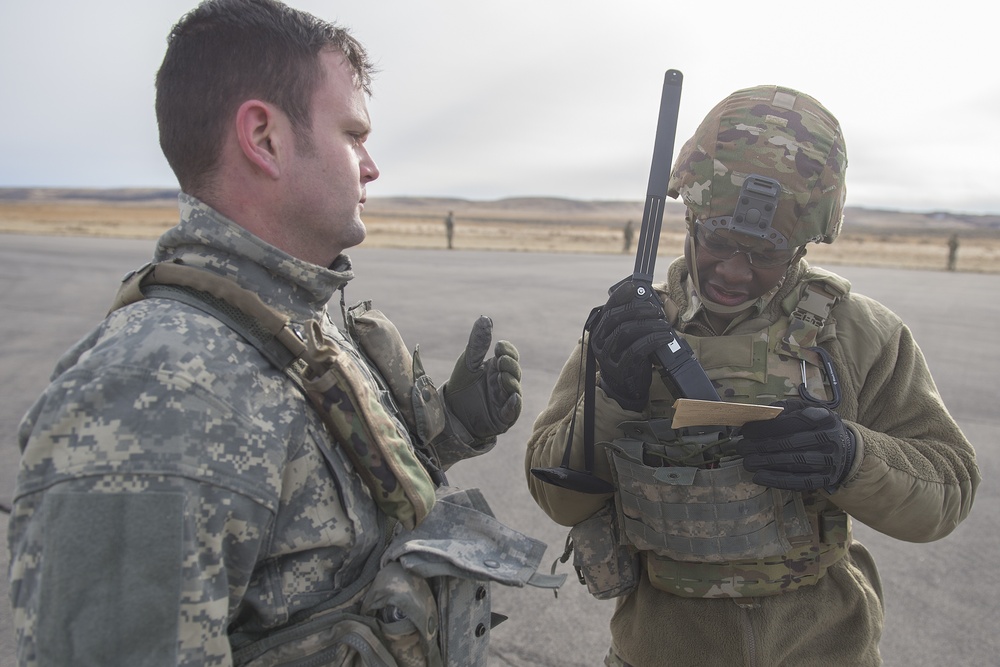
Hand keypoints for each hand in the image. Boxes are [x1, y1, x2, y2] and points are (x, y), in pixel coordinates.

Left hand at [443, 316, 521, 439]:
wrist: (449, 413)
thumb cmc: (460, 385)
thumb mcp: (468, 362)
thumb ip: (478, 342)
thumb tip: (485, 318)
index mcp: (497, 367)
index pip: (510, 356)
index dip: (508, 350)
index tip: (499, 346)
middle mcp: (503, 382)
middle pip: (514, 371)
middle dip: (510, 365)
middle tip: (500, 361)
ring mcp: (504, 399)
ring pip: (515, 389)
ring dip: (511, 382)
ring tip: (502, 376)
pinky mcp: (502, 417)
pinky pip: (513, 411)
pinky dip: (514, 405)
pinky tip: (513, 397)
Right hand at [589, 280, 676, 410]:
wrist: (625, 388)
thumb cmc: (629, 357)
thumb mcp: (627, 337)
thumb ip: (632, 320)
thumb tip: (647, 298)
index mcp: (600, 330)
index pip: (608, 308)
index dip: (621, 295)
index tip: (636, 287)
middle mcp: (600, 341)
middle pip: (617, 317)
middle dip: (640, 310)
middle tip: (658, 311)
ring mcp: (608, 355)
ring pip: (626, 331)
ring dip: (649, 325)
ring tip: (664, 325)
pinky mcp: (619, 368)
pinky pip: (636, 349)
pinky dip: (653, 340)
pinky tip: (665, 337)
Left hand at [737, 400, 856, 491]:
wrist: (844, 451)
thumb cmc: (817, 427)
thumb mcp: (807, 410)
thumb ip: (785, 409)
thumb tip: (759, 414)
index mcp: (824, 418)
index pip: (791, 421)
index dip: (765, 426)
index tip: (745, 430)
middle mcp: (830, 439)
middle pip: (790, 443)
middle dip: (761, 445)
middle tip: (741, 447)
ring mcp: (829, 461)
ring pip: (792, 462)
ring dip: (765, 463)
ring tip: (746, 461)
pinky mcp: (825, 479)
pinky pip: (798, 481)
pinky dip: (776, 480)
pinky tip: (759, 477)